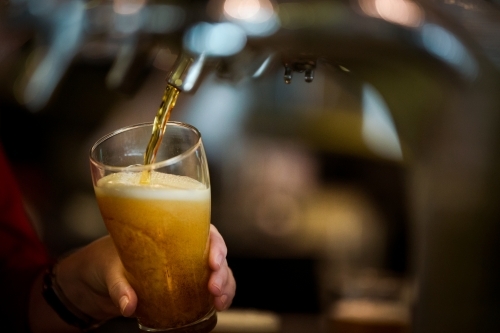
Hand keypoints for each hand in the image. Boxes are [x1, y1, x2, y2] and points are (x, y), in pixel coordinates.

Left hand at [55, 225, 235, 320]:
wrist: (99, 278)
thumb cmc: (106, 260)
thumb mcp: (110, 269)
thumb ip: (119, 287)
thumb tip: (129, 304)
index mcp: (172, 231)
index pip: (204, 230)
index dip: (215, 244)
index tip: (213, 260)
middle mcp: (185, 247)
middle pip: (216, 253)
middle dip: (222, 271)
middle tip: (213, 288)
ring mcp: (188, 267)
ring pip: (220, 272)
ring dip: (226, 285)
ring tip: (219, 301)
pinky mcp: (186, 286)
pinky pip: (210, 289)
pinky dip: (220, 297)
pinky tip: (218, 306)